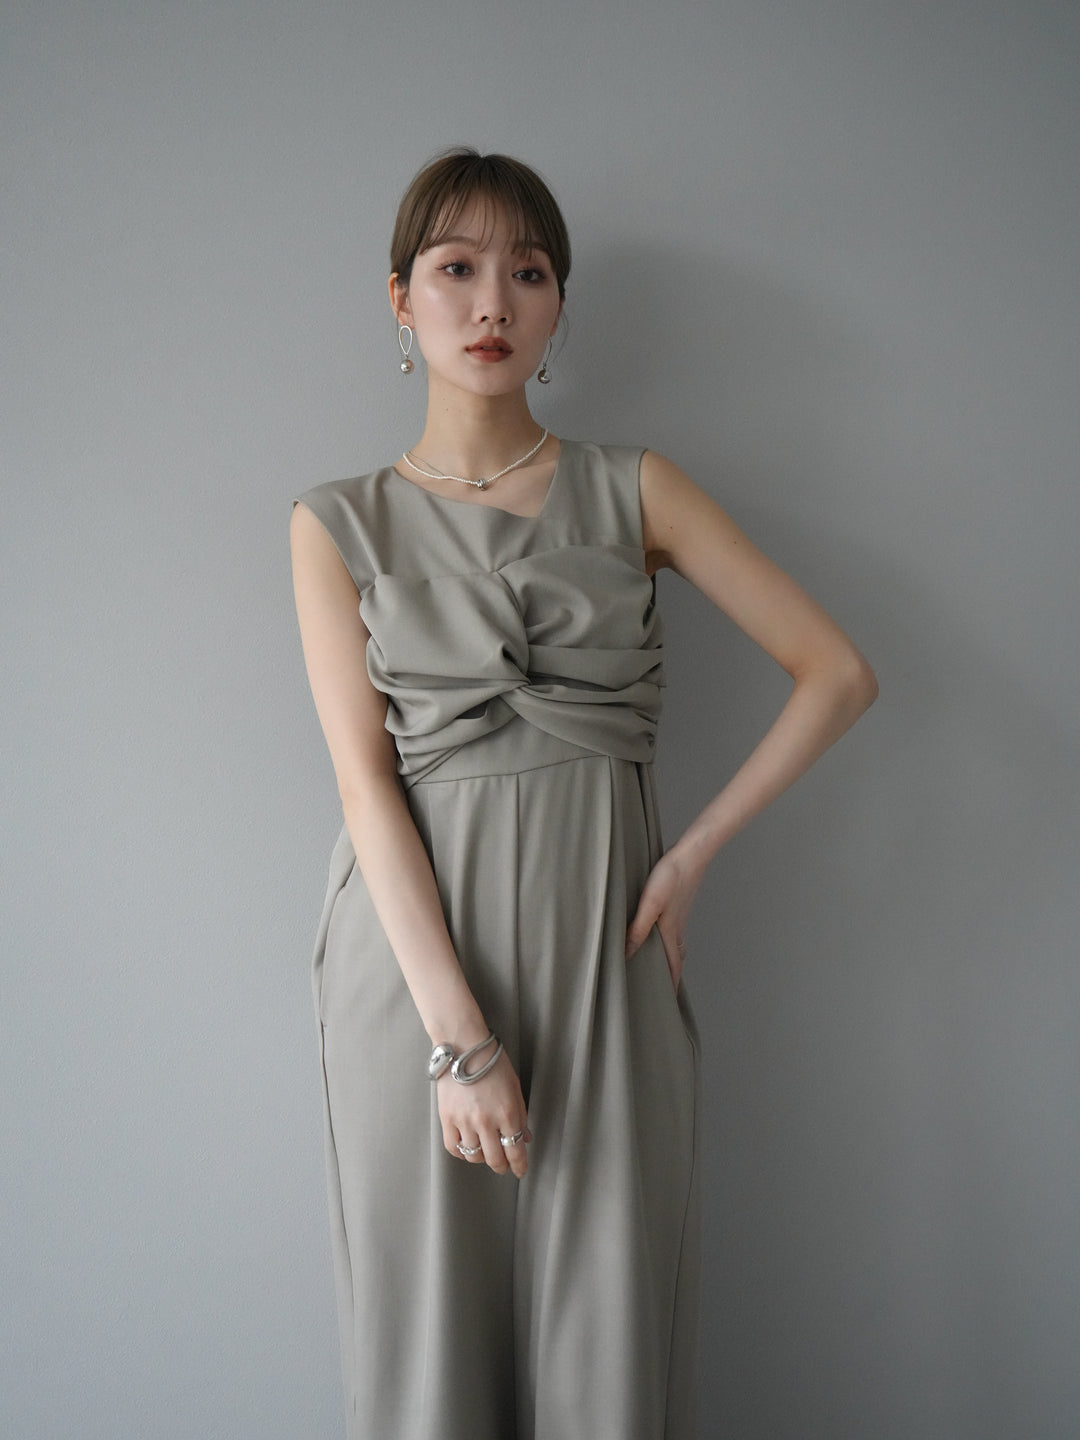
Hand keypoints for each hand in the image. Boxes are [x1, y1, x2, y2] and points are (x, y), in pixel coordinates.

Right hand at [437, 1048, 531, 1178]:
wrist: (463, 1046)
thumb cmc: (492, 1062)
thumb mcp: (514, 1087)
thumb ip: (520, 1114)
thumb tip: (524, 1137)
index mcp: (507, 1113)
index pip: (515, 1151)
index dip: (519, 1166)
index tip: (520, 1172)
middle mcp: (486, 1121)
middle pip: (495, 1159)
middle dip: (502, 1166)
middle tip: (504, 1166)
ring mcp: (465, 1121)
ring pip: (474, 1156)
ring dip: (482, 1158)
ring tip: (484, 1151)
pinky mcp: (447, 1119)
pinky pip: (453, 1147)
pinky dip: (461, 1152)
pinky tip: (466, 1146)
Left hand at [624, 847, 702, 991]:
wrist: (691, 854)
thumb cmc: (670, 878)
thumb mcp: (650, 905)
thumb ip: (638, 929)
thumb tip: (627, 953)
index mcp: (671, 933)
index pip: (673, 966)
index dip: (671, 984)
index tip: (669, 1002)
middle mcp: (678, 928)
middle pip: (676, 959)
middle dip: (672, 975)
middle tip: (666, 989)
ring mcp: (680, 916)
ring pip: (676, 944)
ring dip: (672, 958)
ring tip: (664, 966)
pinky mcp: (679, 904)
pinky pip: (675, 931)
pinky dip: (670, 940)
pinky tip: (663, 932)